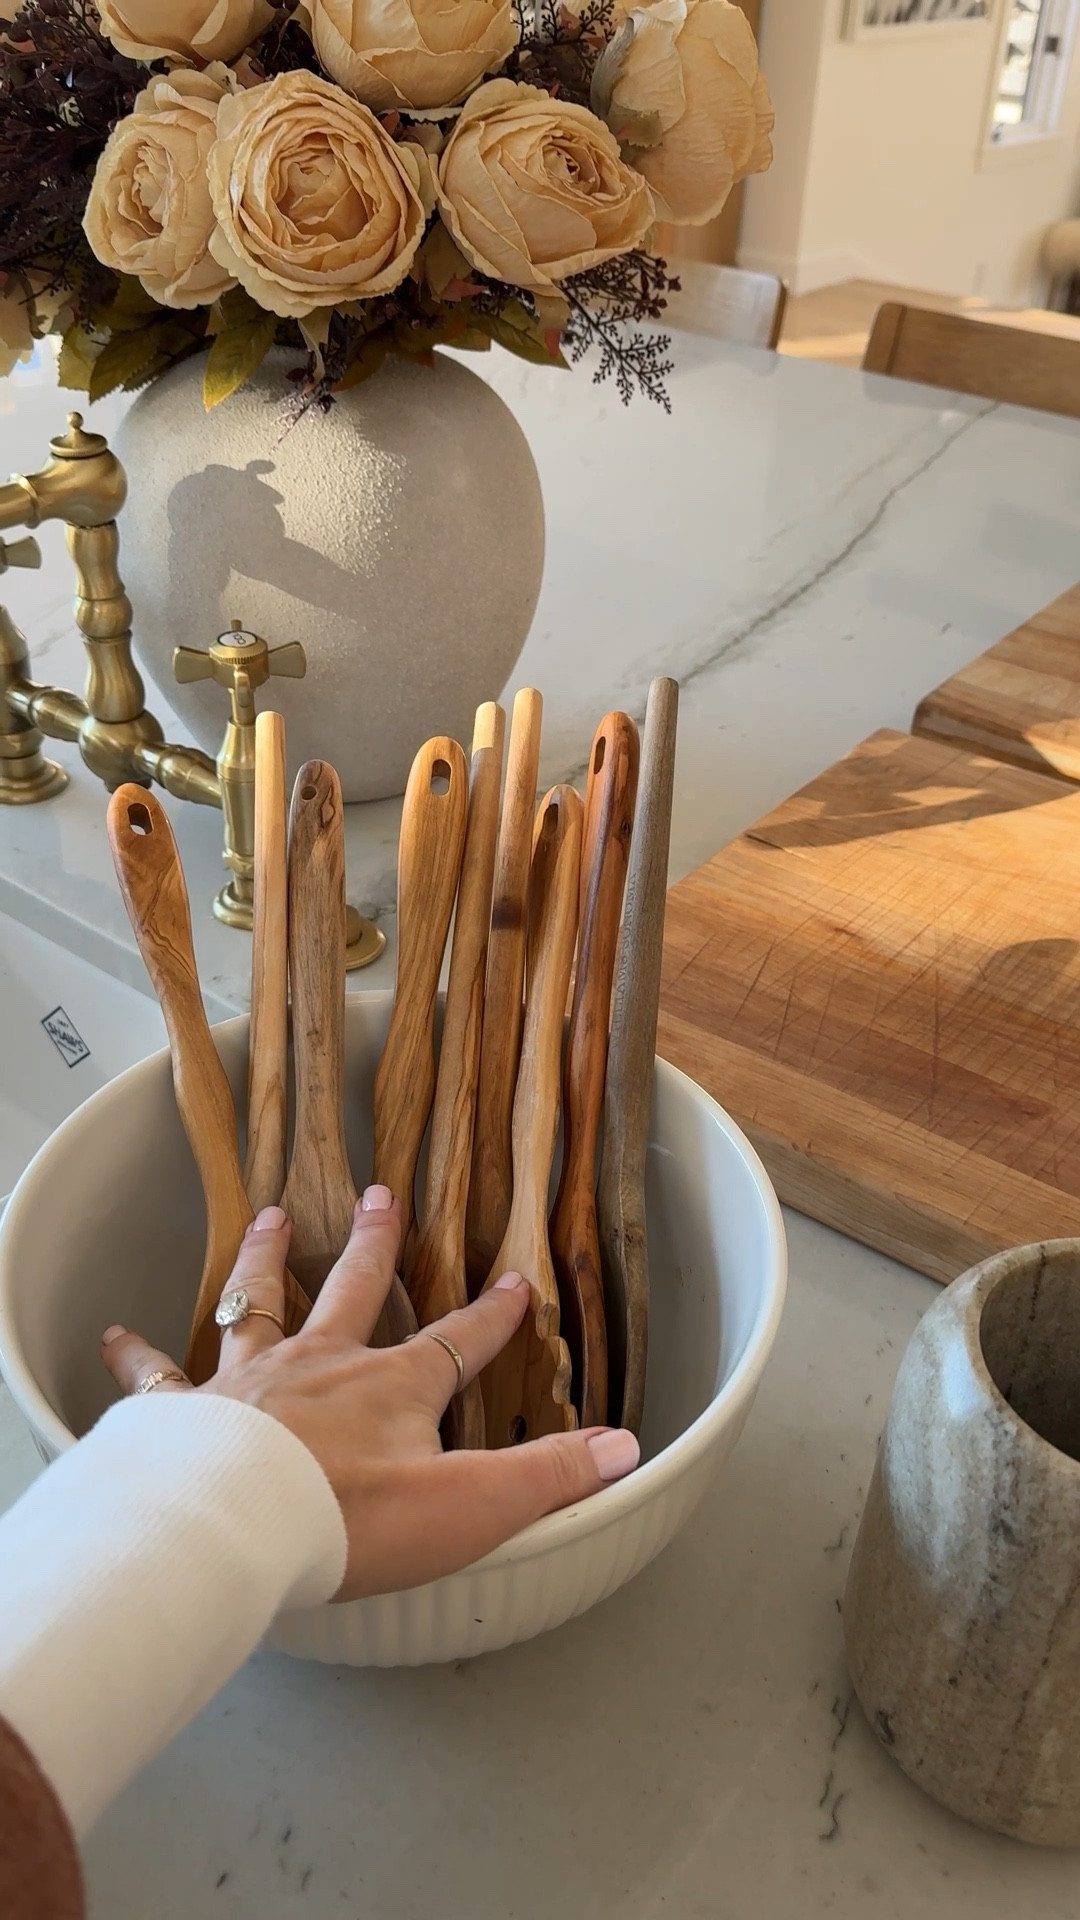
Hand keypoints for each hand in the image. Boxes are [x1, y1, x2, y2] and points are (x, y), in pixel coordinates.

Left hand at [100, 1189, 639, 1601]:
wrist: (238, 1526)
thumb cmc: (350, 1516)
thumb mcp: (471, 1503)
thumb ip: (548, 1475)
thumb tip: (623, 1449)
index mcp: (393, 1387)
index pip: (459, 1341)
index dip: (492, 1314)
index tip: (514, 1282)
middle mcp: (322, 1366)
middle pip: (356, 1290)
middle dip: (376, 1245)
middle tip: (383, 1195)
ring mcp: (252, 1380)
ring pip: (260, 1302)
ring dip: (265, 1260)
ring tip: (267, 1217)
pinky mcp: (189, 1411)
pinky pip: (157, 1376)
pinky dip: (137, 1357)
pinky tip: (115, 1338)